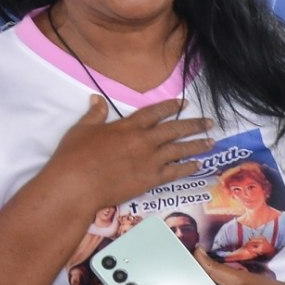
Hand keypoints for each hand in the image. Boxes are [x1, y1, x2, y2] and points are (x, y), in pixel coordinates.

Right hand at [35, 98, 212, 218]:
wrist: (75, 185)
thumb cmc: (73, 156)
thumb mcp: (81, 129)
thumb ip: (94, 114)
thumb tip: (97, 99)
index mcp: (128, 126)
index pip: (155, 112)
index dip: (171, 106)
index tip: (185, 103)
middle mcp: (144, 140)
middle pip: (175, 129)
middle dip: (194, 124)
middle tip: (209, 122)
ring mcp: (150, 160)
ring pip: (180, 149)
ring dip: (197, 144)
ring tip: (211, 141)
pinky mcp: (150, 179)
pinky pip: (175, 172)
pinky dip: (188, 167)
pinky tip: (199, 165)